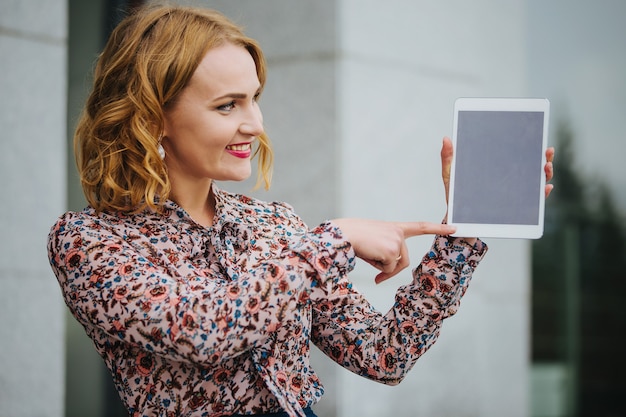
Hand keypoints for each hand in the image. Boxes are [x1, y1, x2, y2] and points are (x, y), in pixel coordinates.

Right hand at [332, 218, 455, 283]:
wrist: (343, 234)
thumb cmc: (353, 238)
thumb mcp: (373, 243)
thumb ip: (385, 252)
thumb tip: (388, 271)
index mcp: (394, 227)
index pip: (420, 226)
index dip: (438, 228)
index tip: (454, 228)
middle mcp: (399, 232)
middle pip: (405, 260)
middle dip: (392, 271)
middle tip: (378, 279)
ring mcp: (397, 241)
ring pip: (395, 266)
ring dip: (381, 268)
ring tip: (367, 254)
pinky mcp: (392, 251)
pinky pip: (389, 269)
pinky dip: (378, 269)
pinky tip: (368, 255)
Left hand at [440, 138, 556, 238]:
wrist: (458, 222)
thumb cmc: (456, 197)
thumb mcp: (450, 176)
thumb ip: (448, 158)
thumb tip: (446, 138)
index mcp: (496, 168)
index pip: (514, 153)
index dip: (527, 143)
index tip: (534, 134)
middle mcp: (508, 179)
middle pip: (530, 165)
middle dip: (543, 157)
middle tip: (546, 151)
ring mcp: (514, 193)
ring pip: (536, 181)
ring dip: (546, 173)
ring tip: (546, 167)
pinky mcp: (516, 208)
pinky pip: (534, 201)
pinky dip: (542, 194)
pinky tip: (546, 188)